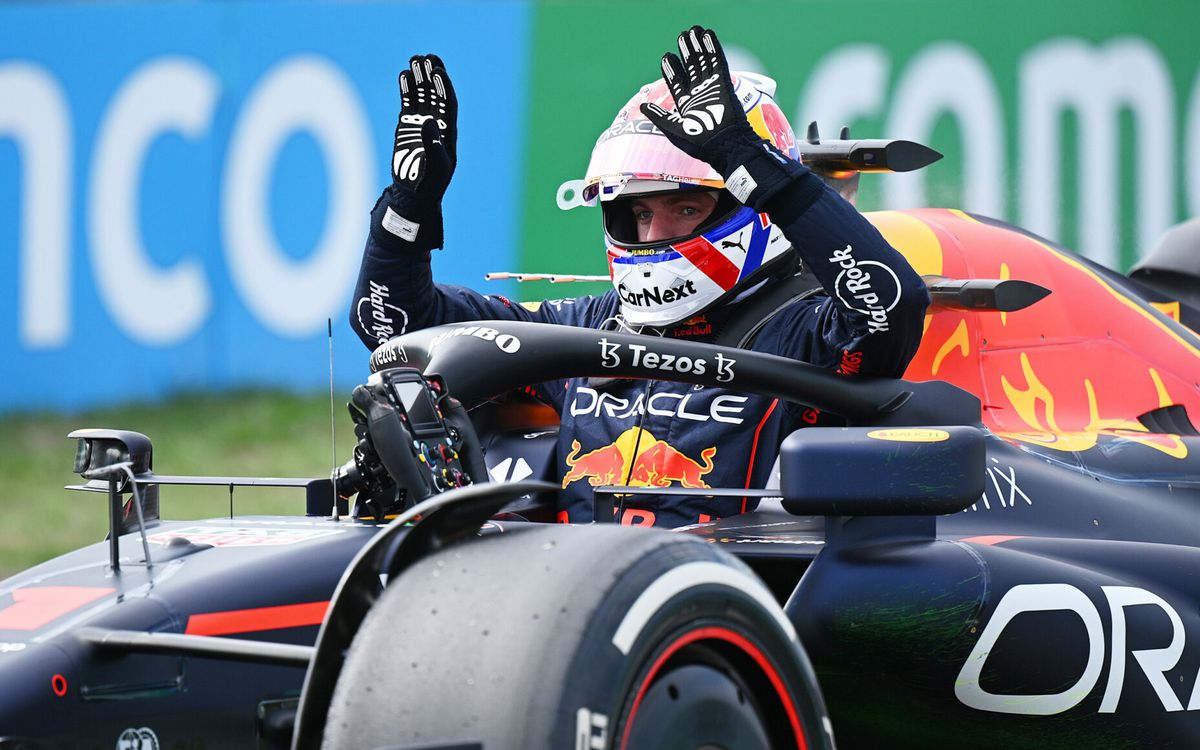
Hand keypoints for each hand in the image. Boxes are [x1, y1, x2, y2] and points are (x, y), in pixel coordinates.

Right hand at [376, 54, 456, 249]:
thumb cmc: (431, 184)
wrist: (414, 194)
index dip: (444, 87)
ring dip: (419, 77)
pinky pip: (407, 103)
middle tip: (428, 56)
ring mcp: (421, 123)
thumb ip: (434, 144)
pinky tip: (404, 75)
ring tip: (415, 59)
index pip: (449, 103)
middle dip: (433, 75)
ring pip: (421, 95)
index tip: (439, 71)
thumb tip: (430, 121)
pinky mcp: (406, 126)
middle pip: (436, 94)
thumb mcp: (437, 166)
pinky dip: (406, 89)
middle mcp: (437, 124)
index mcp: (449, 132)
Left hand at [639, 27, 747, 173]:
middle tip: (682, 36)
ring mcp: (711, 86)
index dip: (671, 68)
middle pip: (691, 66)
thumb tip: (641, 106)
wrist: (725, 145)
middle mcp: (698, 92)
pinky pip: (717, 62)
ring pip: (703, 61)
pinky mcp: (724, 83)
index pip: (676, 80)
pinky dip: (713, 48)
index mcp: (686, 103)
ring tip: (693, 30)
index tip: (666, 56)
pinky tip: (708, 35)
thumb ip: (659, 116)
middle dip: (686, 51)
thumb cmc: (700, 143)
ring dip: (698, 46)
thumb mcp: (674, 130)